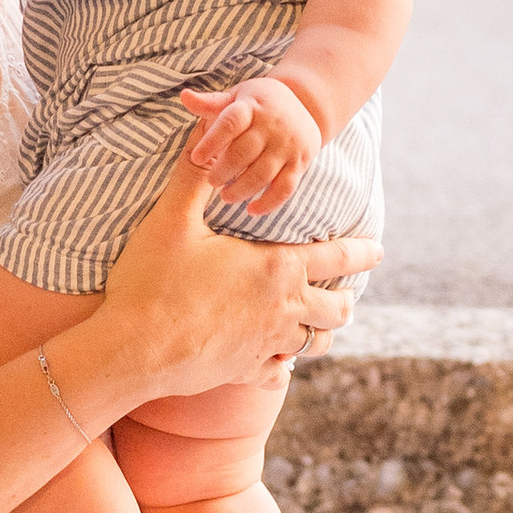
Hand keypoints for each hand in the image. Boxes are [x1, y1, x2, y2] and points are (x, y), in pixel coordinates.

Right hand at [95, 164, 375, 401]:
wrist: (133, 349)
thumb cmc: (153, 281)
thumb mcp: (172, 220)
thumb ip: (193, 179)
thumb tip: (204, 137)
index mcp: (275, 268)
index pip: (335, 258)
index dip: (361, 253)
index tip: (378, 251)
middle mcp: (282, 309)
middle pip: (336, 310)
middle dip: (345, 301)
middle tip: (347, 297)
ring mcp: (266, 345)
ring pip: (313, 345)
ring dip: (319, 334)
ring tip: (319, 328)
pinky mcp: (244, 373)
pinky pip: (278, 375)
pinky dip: (282, 368)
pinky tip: (277, 365)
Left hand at [179, 75, 320, 215]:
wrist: (305, 103)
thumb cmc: (259, 103)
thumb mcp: (236, 97)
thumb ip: (210, 103)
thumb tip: (184, 97)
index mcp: (252, 107)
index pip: (230, 123)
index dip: (212, 141)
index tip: (197, 158)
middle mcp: (272, 125)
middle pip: (245, 152)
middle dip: (224, 170)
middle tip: (211, 181)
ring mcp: (288, 145)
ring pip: (263, 173)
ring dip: (242, 189)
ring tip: (226, 196)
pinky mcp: (300, 163)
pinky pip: (285, 188)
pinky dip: (269, 203)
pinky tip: (251, 210)